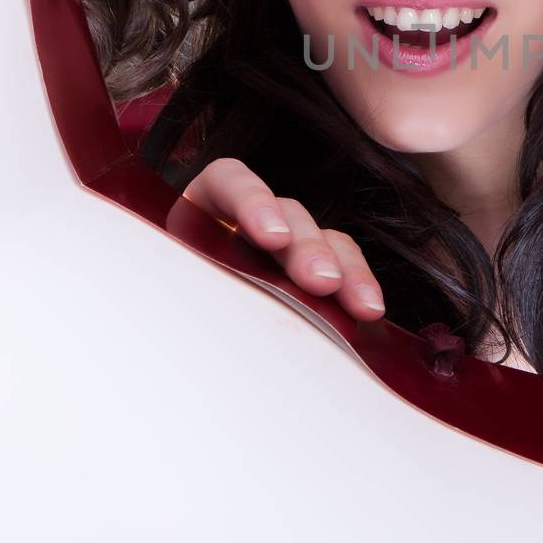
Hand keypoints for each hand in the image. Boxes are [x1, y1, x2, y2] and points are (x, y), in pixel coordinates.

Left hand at [182, 157, 387, 319]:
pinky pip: (343, 266)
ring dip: (344, 267)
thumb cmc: (173, 317)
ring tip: (362, 305)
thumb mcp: (175, 294)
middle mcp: (249, 220)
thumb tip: (208, 306)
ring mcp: (286, 245)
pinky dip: (357, 284)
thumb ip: (194, 290)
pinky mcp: (312, 271)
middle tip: (321, 280)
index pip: (230, 182)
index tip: (271, 237)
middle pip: (288, 213)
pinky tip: (369, 307)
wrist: (184, 360)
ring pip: (323, 239)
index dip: (253, 201)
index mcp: (203, 211)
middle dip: (308, 246)